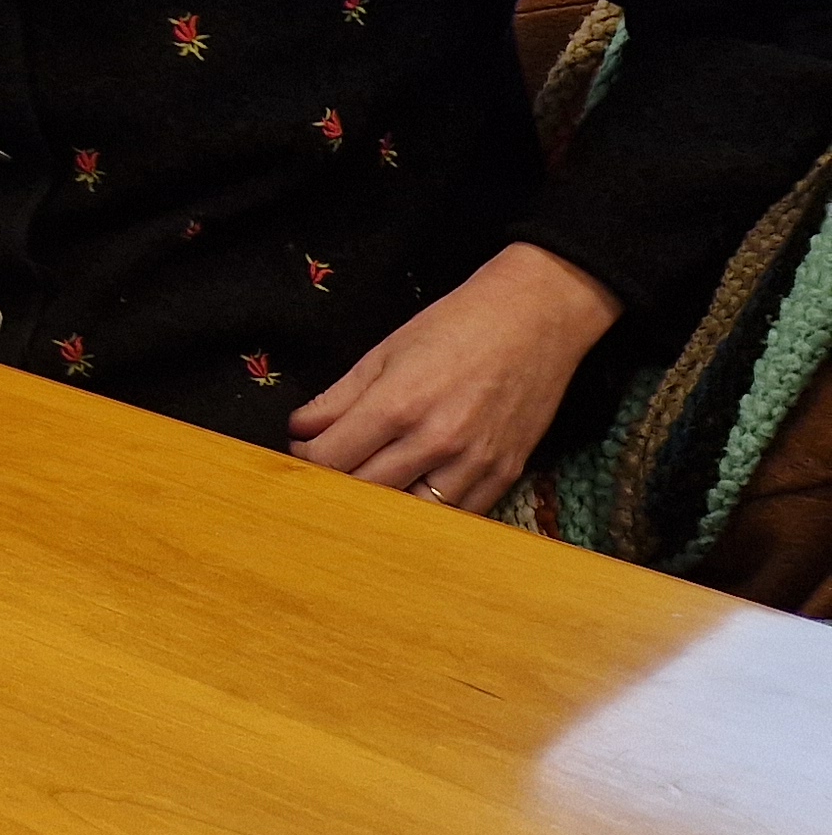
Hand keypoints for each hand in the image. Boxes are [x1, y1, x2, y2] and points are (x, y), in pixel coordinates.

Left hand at [287, 241, 619, 511]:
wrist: (534, 320)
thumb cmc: (456, 327)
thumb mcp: (384, 353)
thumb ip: (337, 398)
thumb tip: (299, 430)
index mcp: (398, 405)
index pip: (332, 457)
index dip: (307, 459)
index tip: (301, 452)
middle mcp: (436, 441)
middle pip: (367, 491)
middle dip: (338, 484)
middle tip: (328, 472)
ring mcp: (475, 463)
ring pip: (412, 512)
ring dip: (384, 505)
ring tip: (369, 485)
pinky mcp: (506, 474)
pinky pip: (459, 514)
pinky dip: (431, 512)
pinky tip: (414, 494)